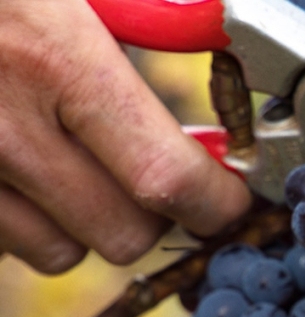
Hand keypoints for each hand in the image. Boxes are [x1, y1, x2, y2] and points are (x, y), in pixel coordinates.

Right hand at [0, 0, 250, 273]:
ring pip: (58, 252)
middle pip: (122, 236)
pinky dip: (20, 220)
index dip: (216, 202)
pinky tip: (13, 165)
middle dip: (154, 213)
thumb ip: (147, 13)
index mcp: (54, 60)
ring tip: (70, 159)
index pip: (167, 179)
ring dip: (82, 221)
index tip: (230, 197)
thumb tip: (209, 39)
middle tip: (153, 171)